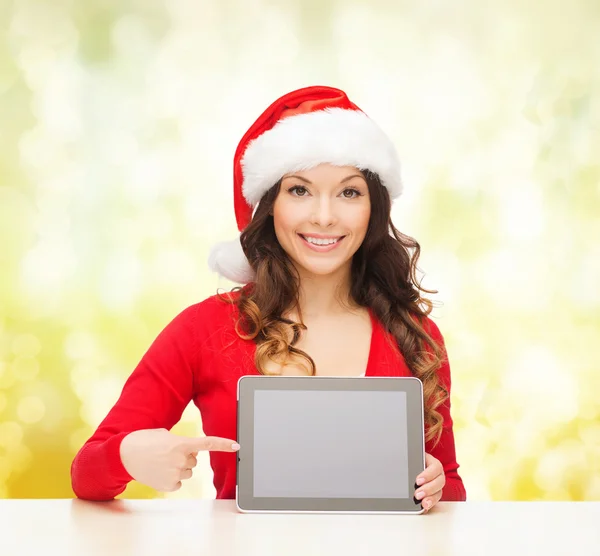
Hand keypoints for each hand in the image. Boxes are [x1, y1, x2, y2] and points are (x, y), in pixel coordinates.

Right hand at [119, 428, 239, 491]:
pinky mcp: (169, 485)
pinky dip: (172, 478)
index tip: (237, 446)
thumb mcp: (166, 435)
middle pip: (194, 460)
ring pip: (187, 472)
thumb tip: (191, 453)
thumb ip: (182, 443)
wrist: (124, 454)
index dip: (224, 444)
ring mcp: (175, 474)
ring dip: (178, 467)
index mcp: (181, 443)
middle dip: (185, 456)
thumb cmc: (145, 441)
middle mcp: (181, 459)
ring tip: (161, 462)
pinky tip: (159, 472)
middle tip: (168, 453)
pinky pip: (179, 482)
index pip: (208, 443)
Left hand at [414, 452, 445, 512]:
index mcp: (433, 463)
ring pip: (439, 493)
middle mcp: (437, 474)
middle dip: (428, 489)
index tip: (417, 481)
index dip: (428, 475)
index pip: (435, 467)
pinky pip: (434, 501)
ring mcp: (436, 485)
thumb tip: (399, 459)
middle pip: (439, 482)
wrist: (410, 463)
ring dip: (431, 499)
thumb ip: (408, 458)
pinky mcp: (433, 495)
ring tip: (423, 504)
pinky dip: (429, 505)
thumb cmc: (411, 459)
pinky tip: (423, 508)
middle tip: (417, 494)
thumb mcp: (410, 456)